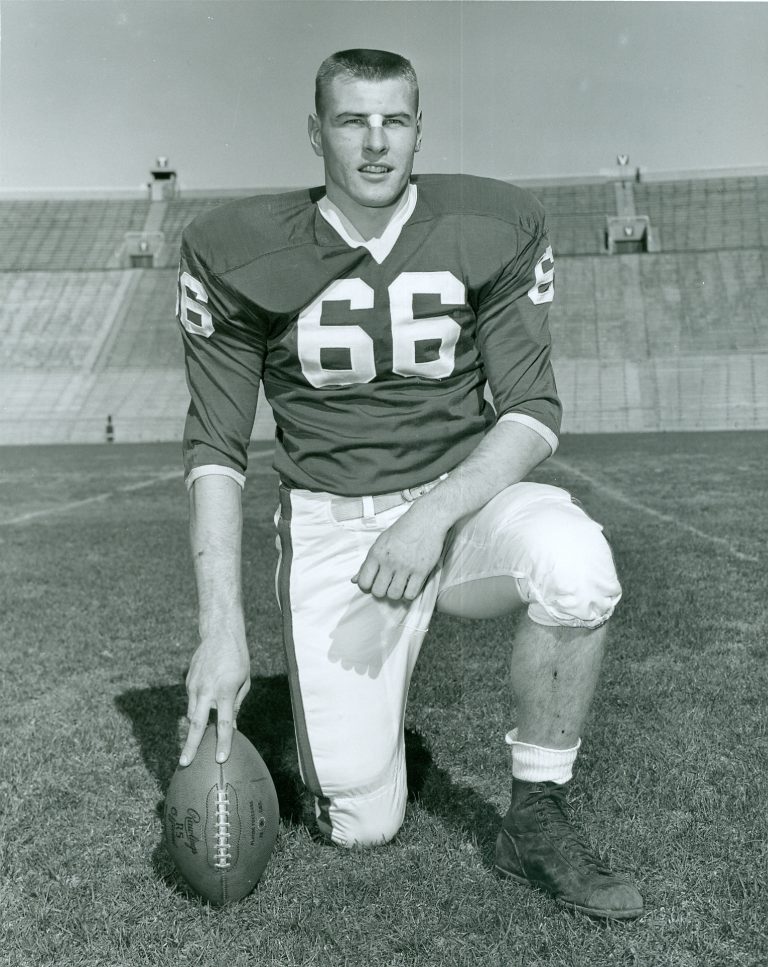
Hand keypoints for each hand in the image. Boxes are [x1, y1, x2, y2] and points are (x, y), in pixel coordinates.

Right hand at [179, 633, 249, 766]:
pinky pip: (192, 701)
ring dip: (196, 726)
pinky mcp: (188, 682)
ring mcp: (194, 686)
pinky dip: (198, 707)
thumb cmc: (238, 659)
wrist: (220, 634)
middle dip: (190, 746)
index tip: (220, 759)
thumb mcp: (244, 681)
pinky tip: (206, 701)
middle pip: (196, 725)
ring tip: (198, 737)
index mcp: (225, 691)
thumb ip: (236, 705)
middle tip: (184, 764)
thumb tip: (231, 726)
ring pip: (192, 714)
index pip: (224, 723)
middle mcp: (207, 690)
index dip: (223, 742)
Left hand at [353, 506, 447, 601]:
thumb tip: (354, 580)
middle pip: (378, 592)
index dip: (367, 587)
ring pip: (394, 595)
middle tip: (387, 585)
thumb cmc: (402, 530)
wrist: (426, 520)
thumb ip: (367, 563)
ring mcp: (406, 567)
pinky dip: (409, 594)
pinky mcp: (421, 571)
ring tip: (399, 586)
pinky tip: (410, 586)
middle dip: (381, 591)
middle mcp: (389, 562)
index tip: (373, 584)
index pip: (363, 582)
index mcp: (376, 554)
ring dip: (395, 594)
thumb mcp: (380, 542)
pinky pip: (411, 594)